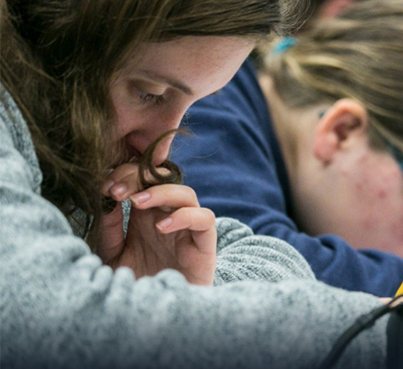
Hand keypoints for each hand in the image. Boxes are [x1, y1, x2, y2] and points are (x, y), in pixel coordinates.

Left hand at [98, 163, 216, 285]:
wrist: (153, 319)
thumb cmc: (133, 286)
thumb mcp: (112, 255)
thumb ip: (109, 228)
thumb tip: (106, 197)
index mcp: (144, 216)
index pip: (141, 181)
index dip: (125, 176)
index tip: (105, 187)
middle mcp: (167, 217)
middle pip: (163, 180)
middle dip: (140, 178)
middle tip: (118, 190)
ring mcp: (187, 229)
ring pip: (186, 194)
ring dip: (162, 192)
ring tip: (138, 202)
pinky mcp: (204, 244)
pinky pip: (204, 218)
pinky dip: (185, 216)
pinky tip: (161, 228)